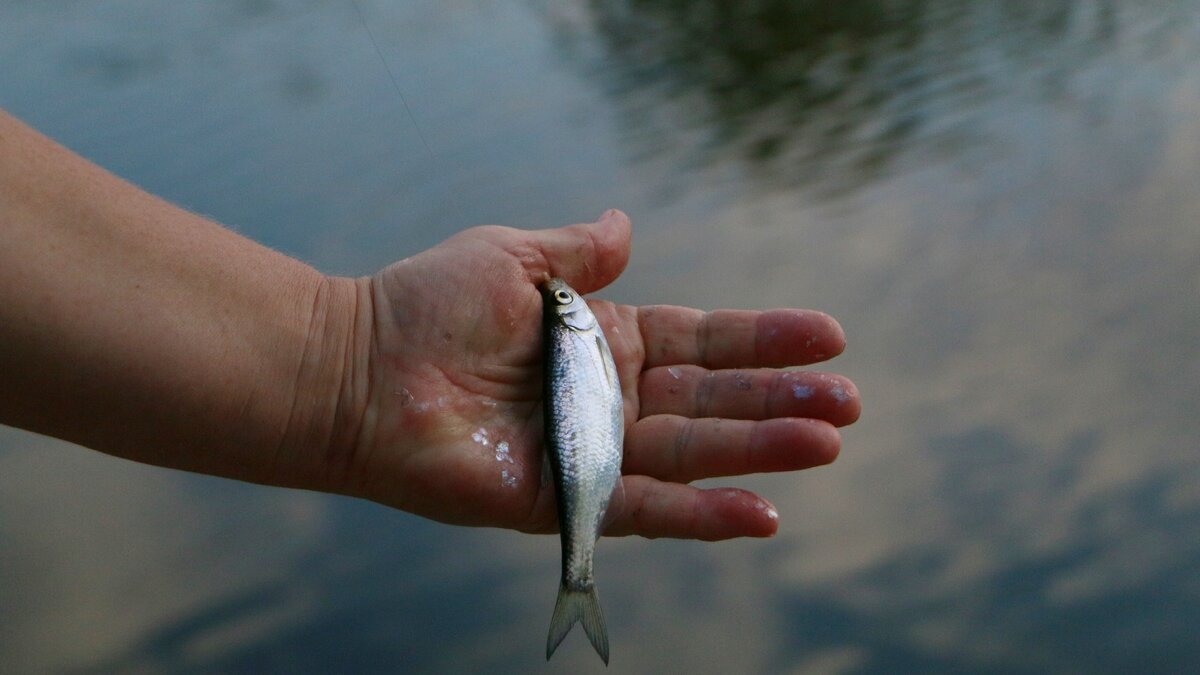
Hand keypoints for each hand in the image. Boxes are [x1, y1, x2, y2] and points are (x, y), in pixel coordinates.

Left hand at [340, 210, 859, 539]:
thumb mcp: (514, 258)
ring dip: (760, 452)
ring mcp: (590, 452)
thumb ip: (578, 251)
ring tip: (825, 444)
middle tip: (849, 403)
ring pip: (692, 455)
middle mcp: (607, 400)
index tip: (828, 336)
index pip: (701, 342)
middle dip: (779, 401)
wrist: (358, 370)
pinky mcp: (563, 500)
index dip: (762, 341)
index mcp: (602, 341)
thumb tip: (629, 224)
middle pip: (711, 402)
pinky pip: (644, 508)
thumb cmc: (427, 306)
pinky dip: (702, 513)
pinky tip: (761, 512)